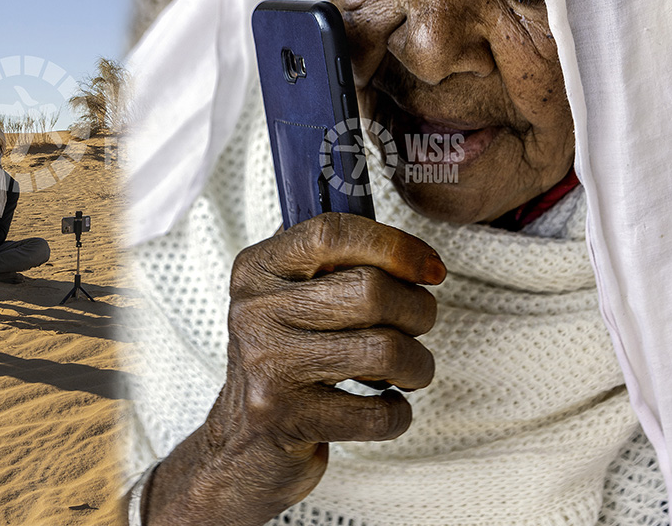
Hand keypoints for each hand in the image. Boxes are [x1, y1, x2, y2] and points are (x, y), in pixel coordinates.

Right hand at [143, 212, 444, 525]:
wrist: (242, 439)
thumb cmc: (282, 359)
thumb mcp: (286, 297)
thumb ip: (330, 263)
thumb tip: (410, 251)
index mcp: (258, 269)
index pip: (331, 233)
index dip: (394, 246)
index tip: (429, 267)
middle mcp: (256, 311)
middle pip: (370, 291)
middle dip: (417, 311)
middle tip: (417, 325)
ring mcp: (269, 365)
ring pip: (385, 350)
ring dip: (417, 364)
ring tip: (407, 369)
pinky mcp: (287, 417)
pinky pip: (378, 413)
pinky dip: (398, 413)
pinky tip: (385, 405)